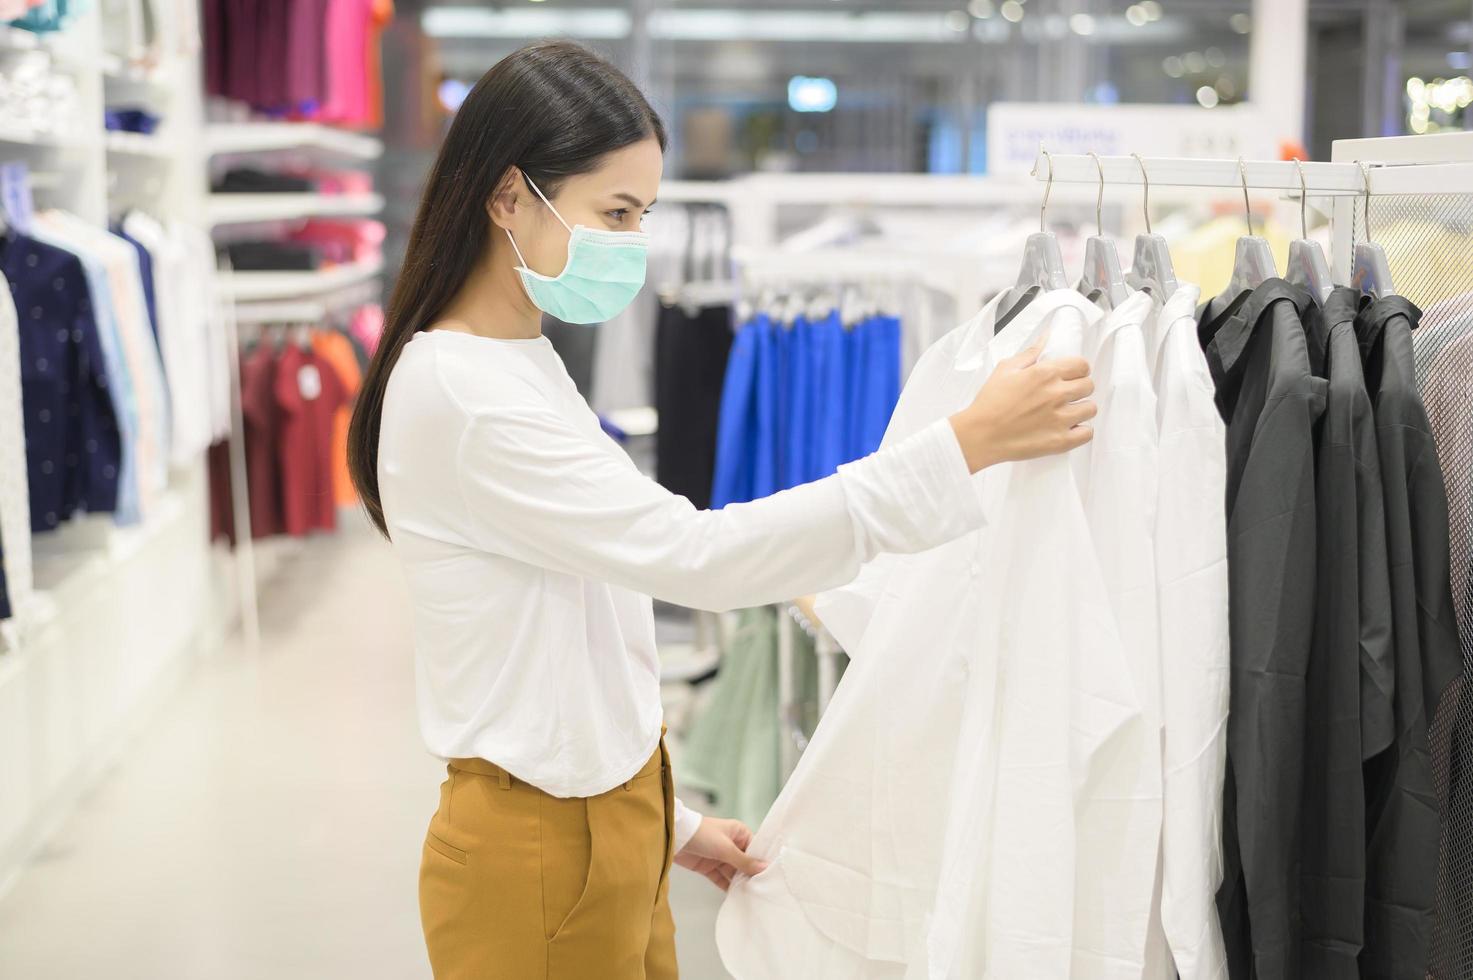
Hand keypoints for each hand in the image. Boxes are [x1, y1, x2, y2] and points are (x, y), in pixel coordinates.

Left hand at [674, 817, 767, 891]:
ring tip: (751, 896)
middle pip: (745, 863)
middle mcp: (731, 844)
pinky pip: (721, 879)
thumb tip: (764, 868)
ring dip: (740, 883)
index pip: (755, 849)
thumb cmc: (703, 835)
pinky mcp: (709, 867)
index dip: (761, 862)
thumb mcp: (726, 848)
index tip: (772, 876)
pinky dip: (727, 887)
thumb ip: (744, 861)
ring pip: (734, 873)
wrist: (675, 837)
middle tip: (763, 890)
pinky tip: (736, 897)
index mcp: (738, 833)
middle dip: (751, 875)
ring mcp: (720, 857)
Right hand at [949, 335, 1094, 472]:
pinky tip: (1069, 428)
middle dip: (1080, 388)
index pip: (1082, 365)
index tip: (1072, 375)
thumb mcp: (1006, 369)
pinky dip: (1081, 431)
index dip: (1079, 369)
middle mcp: (1056, 394)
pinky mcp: (1060, 441)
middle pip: (1089, 385)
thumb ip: (1030, 353)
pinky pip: (1087, 433)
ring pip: (1091, 409)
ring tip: (1068, 412)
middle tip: (1068, 394)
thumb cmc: (989, 402)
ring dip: (1081, 409)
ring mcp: (1060, 418)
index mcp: (1045, 373)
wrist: (980, 434)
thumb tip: (1046, 337)